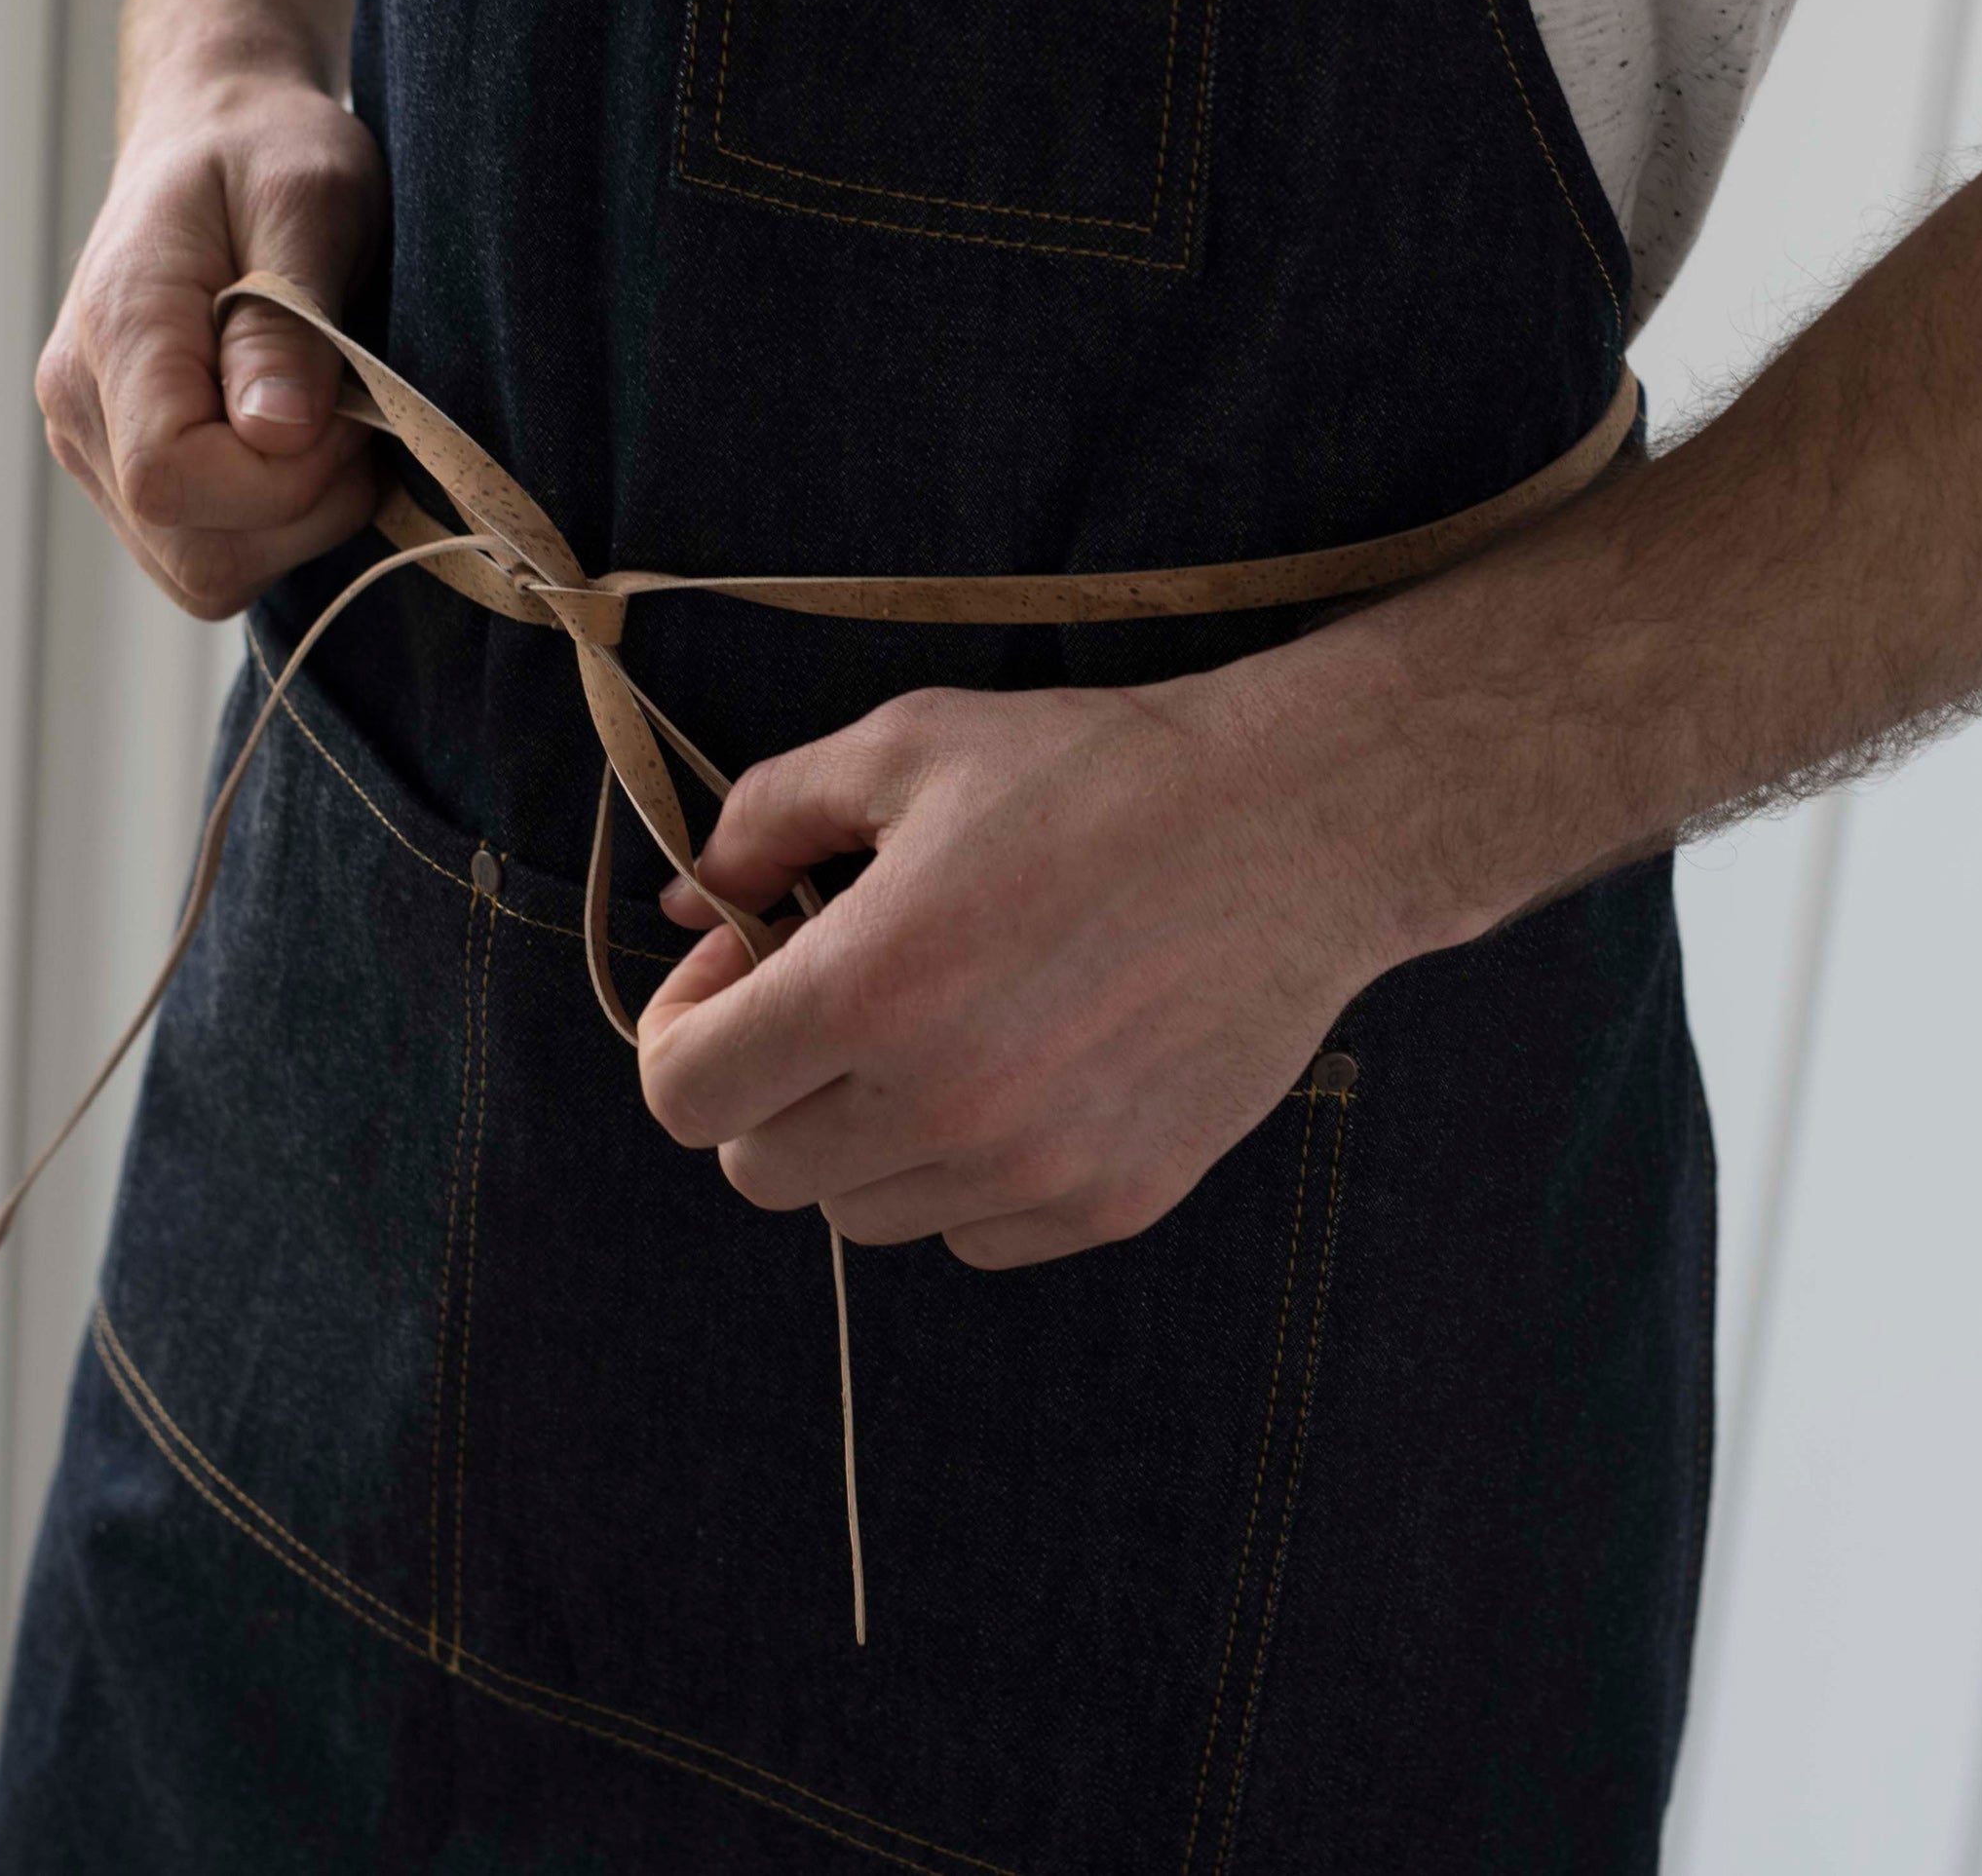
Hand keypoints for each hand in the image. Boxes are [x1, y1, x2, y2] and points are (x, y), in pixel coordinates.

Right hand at [36, 64, 389, 618]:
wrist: (217, 133)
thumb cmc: (270, 151)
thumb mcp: (307, 199)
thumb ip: (288, 319)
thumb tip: (274, 433)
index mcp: (116, 333)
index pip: (174, 477)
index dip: (283, 474)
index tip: (343, 406)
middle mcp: (81, 408)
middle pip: (193, 551)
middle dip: (304, 508)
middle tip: (351, 413)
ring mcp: (94, 449)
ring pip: (203, 572)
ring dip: (296, 523)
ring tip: (326, 421)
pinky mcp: (126, 474)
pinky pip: (206, 554)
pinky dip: (274, 524)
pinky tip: (299, 444)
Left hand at [633, 673, 1426, 1267]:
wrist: (1300, 825)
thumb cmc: (1096, 769)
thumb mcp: (908, 746)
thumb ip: (765, 821)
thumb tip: (688, 908)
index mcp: (868, 986)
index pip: (682, 1095)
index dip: (686, 1028)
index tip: (746, 967)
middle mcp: (942, 1103)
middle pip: (760, 1171)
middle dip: (768, 1085)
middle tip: (832, 997)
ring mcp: (1032, 1169)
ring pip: (862, 1215)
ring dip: (863, 1138)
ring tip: (935, 1031)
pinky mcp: (1112, 1201)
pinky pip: (972, 1236)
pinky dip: (964, 1177)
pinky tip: (1016, 1072)